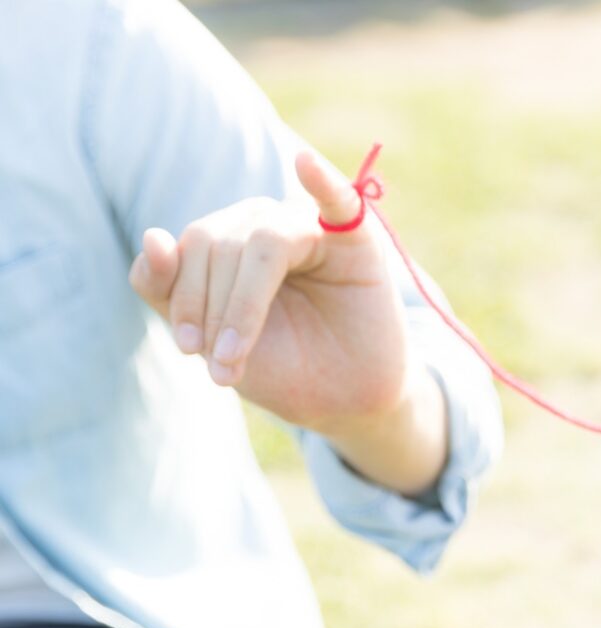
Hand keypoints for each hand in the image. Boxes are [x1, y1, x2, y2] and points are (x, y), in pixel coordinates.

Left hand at [129, 149, 411, 432]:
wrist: (344, 399)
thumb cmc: (282, 364)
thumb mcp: (208, 337)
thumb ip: (167, 289)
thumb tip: (152, 237)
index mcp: (231, 239)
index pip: (192, 244)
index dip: (182, 294)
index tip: (189, 348)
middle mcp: (268, 224)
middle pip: (220, 242)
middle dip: (212, 308)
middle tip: (222, 365)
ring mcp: (313, 226)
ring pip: (262, 242)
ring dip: (243, 306)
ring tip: (237, 357)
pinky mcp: (357, 237)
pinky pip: (339, 199)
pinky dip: (322, 179)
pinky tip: (305, 164)